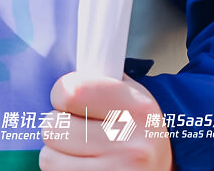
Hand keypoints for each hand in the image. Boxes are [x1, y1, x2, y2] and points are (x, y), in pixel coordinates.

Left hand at [40, 72, 171, 169]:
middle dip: (60, 126)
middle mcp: (130, 144)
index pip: (68, 91)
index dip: (61, 95)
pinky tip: (84, 164)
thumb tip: (51, 55)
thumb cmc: (136, 125)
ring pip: (49, 157)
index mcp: (136, 108)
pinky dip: (63, 168)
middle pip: (53, 127)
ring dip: (58, 153)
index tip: (71, 100)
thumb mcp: (127, 93)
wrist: (164, 163)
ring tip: (82, 150)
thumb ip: (95, 78)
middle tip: (80, 128)